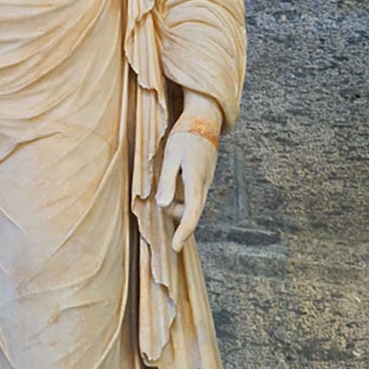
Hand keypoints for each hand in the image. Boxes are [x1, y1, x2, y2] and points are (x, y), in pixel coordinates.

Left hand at [156, 91, 221, 252]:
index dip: (184, 232)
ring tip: (165, 189)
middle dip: (178, 220)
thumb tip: (164, 206)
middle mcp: (204, 184)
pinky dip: (182, 200)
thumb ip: (168, 181)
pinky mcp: (203, 179)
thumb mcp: (171, 156)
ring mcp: (206, 182)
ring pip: (192, 205)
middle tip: (162, 210)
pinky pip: (193, 197)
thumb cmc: (185, 136)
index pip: (192, 213)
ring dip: (178, 207)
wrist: (204, 120)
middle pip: (192, 212)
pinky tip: (172, 192)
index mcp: (196, 180)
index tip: (175, 248)